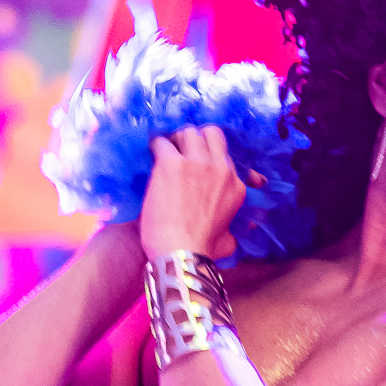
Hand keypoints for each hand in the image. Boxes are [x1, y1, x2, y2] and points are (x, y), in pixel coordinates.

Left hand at [140, 128, 254, 261]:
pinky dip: (155, 146)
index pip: (225, 154)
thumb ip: (231, 230)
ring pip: (187, 132)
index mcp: (236, 185)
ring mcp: (196, 163)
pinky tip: (150, 154)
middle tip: (181, 149)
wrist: (180, 252)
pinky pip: (161, 142)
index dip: (209, 154)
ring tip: (165, 151)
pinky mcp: (171, 163)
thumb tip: (229, 233)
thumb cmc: (202, 250)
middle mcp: (220, 168)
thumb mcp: (228, 239)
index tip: (196, 161)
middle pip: (210, 133)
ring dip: (175, 139)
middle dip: (195, 138)